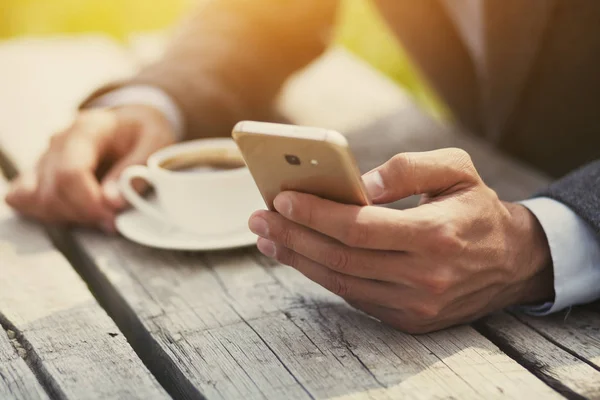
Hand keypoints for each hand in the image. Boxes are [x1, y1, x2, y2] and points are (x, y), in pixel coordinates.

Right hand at [5, 105, 175, 231]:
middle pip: (52, 192)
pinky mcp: (39, 173)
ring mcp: (45, 157)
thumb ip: (136, 170)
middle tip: (112, 221)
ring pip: (37, 200)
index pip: (70, 173)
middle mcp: (58, 142)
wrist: (131, 122)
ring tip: (99, 215)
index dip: (89, 203)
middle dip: (84, 215)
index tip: (112, 219)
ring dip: (69, 217)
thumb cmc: (143, 132)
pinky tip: (75, 213)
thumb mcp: (155, 143)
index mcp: (86, 130)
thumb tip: (111, 202)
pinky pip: (24, 199)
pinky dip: (47, 214)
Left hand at [249, 148, 553, 332]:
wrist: (512, 261)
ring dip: (299, 259)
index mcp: (436, 234)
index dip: (314, 213)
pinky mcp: (409, 319)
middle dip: (293, 236)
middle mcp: (425, 275)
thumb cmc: (477, 207)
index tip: (280, 198)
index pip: (358, 226)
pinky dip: (323, 276)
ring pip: (341, 281)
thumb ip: (406, 169)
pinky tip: (301, 257)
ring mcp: (416, 303)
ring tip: (269, 238)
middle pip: (341, 257)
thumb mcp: (456, 169)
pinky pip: (355, 297)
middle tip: (259, 219)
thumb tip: (355, 186)